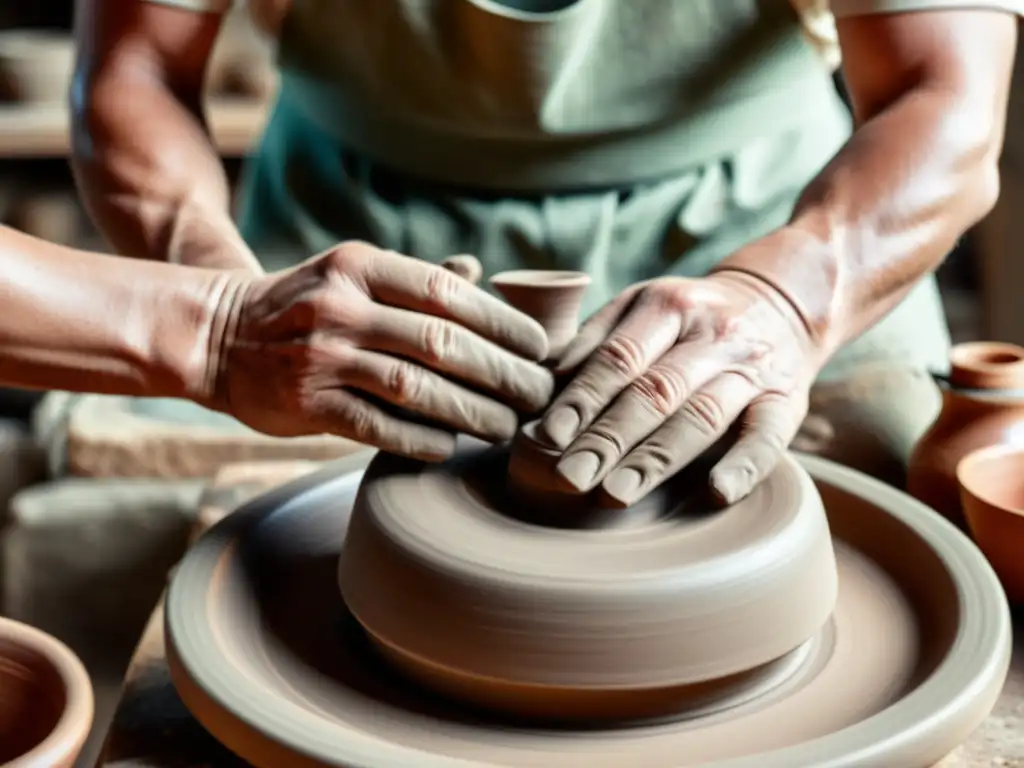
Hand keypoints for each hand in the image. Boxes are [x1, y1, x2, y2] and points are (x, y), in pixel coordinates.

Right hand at [207, 242, 553, 459]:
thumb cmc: (303, 305)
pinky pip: (377, 426)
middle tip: (538, 396)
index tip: (540, 348)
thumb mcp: (350, 273)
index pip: (448, 292)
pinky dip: (420, 439)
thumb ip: (412, 278)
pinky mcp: (306, 404)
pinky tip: (452, 447)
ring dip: (471, 411)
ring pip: (414, 387)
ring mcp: (321, 356)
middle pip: (441, 343)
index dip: (502, 322)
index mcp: (361, 267)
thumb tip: (478, 272)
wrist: (216, 336)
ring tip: (507, 428)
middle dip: (501, 373)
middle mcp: (342, 307)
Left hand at [539, 270, 823, 505]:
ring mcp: (752, 369)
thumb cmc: (689, 318)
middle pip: (655, 391)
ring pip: (701, 417)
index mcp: (668, 306)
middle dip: (608, 438)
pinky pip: (767, 437)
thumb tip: (542, 387)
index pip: (619, 357)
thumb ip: (597, 342)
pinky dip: (743, 466)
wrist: (781, 302)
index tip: (548, 436)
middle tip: (569, 477)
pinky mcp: (787, 401)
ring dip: (656, 460)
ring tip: (615, 494)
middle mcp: (713, 334)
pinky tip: (715, 492)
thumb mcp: (643, 307)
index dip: (583, 397)